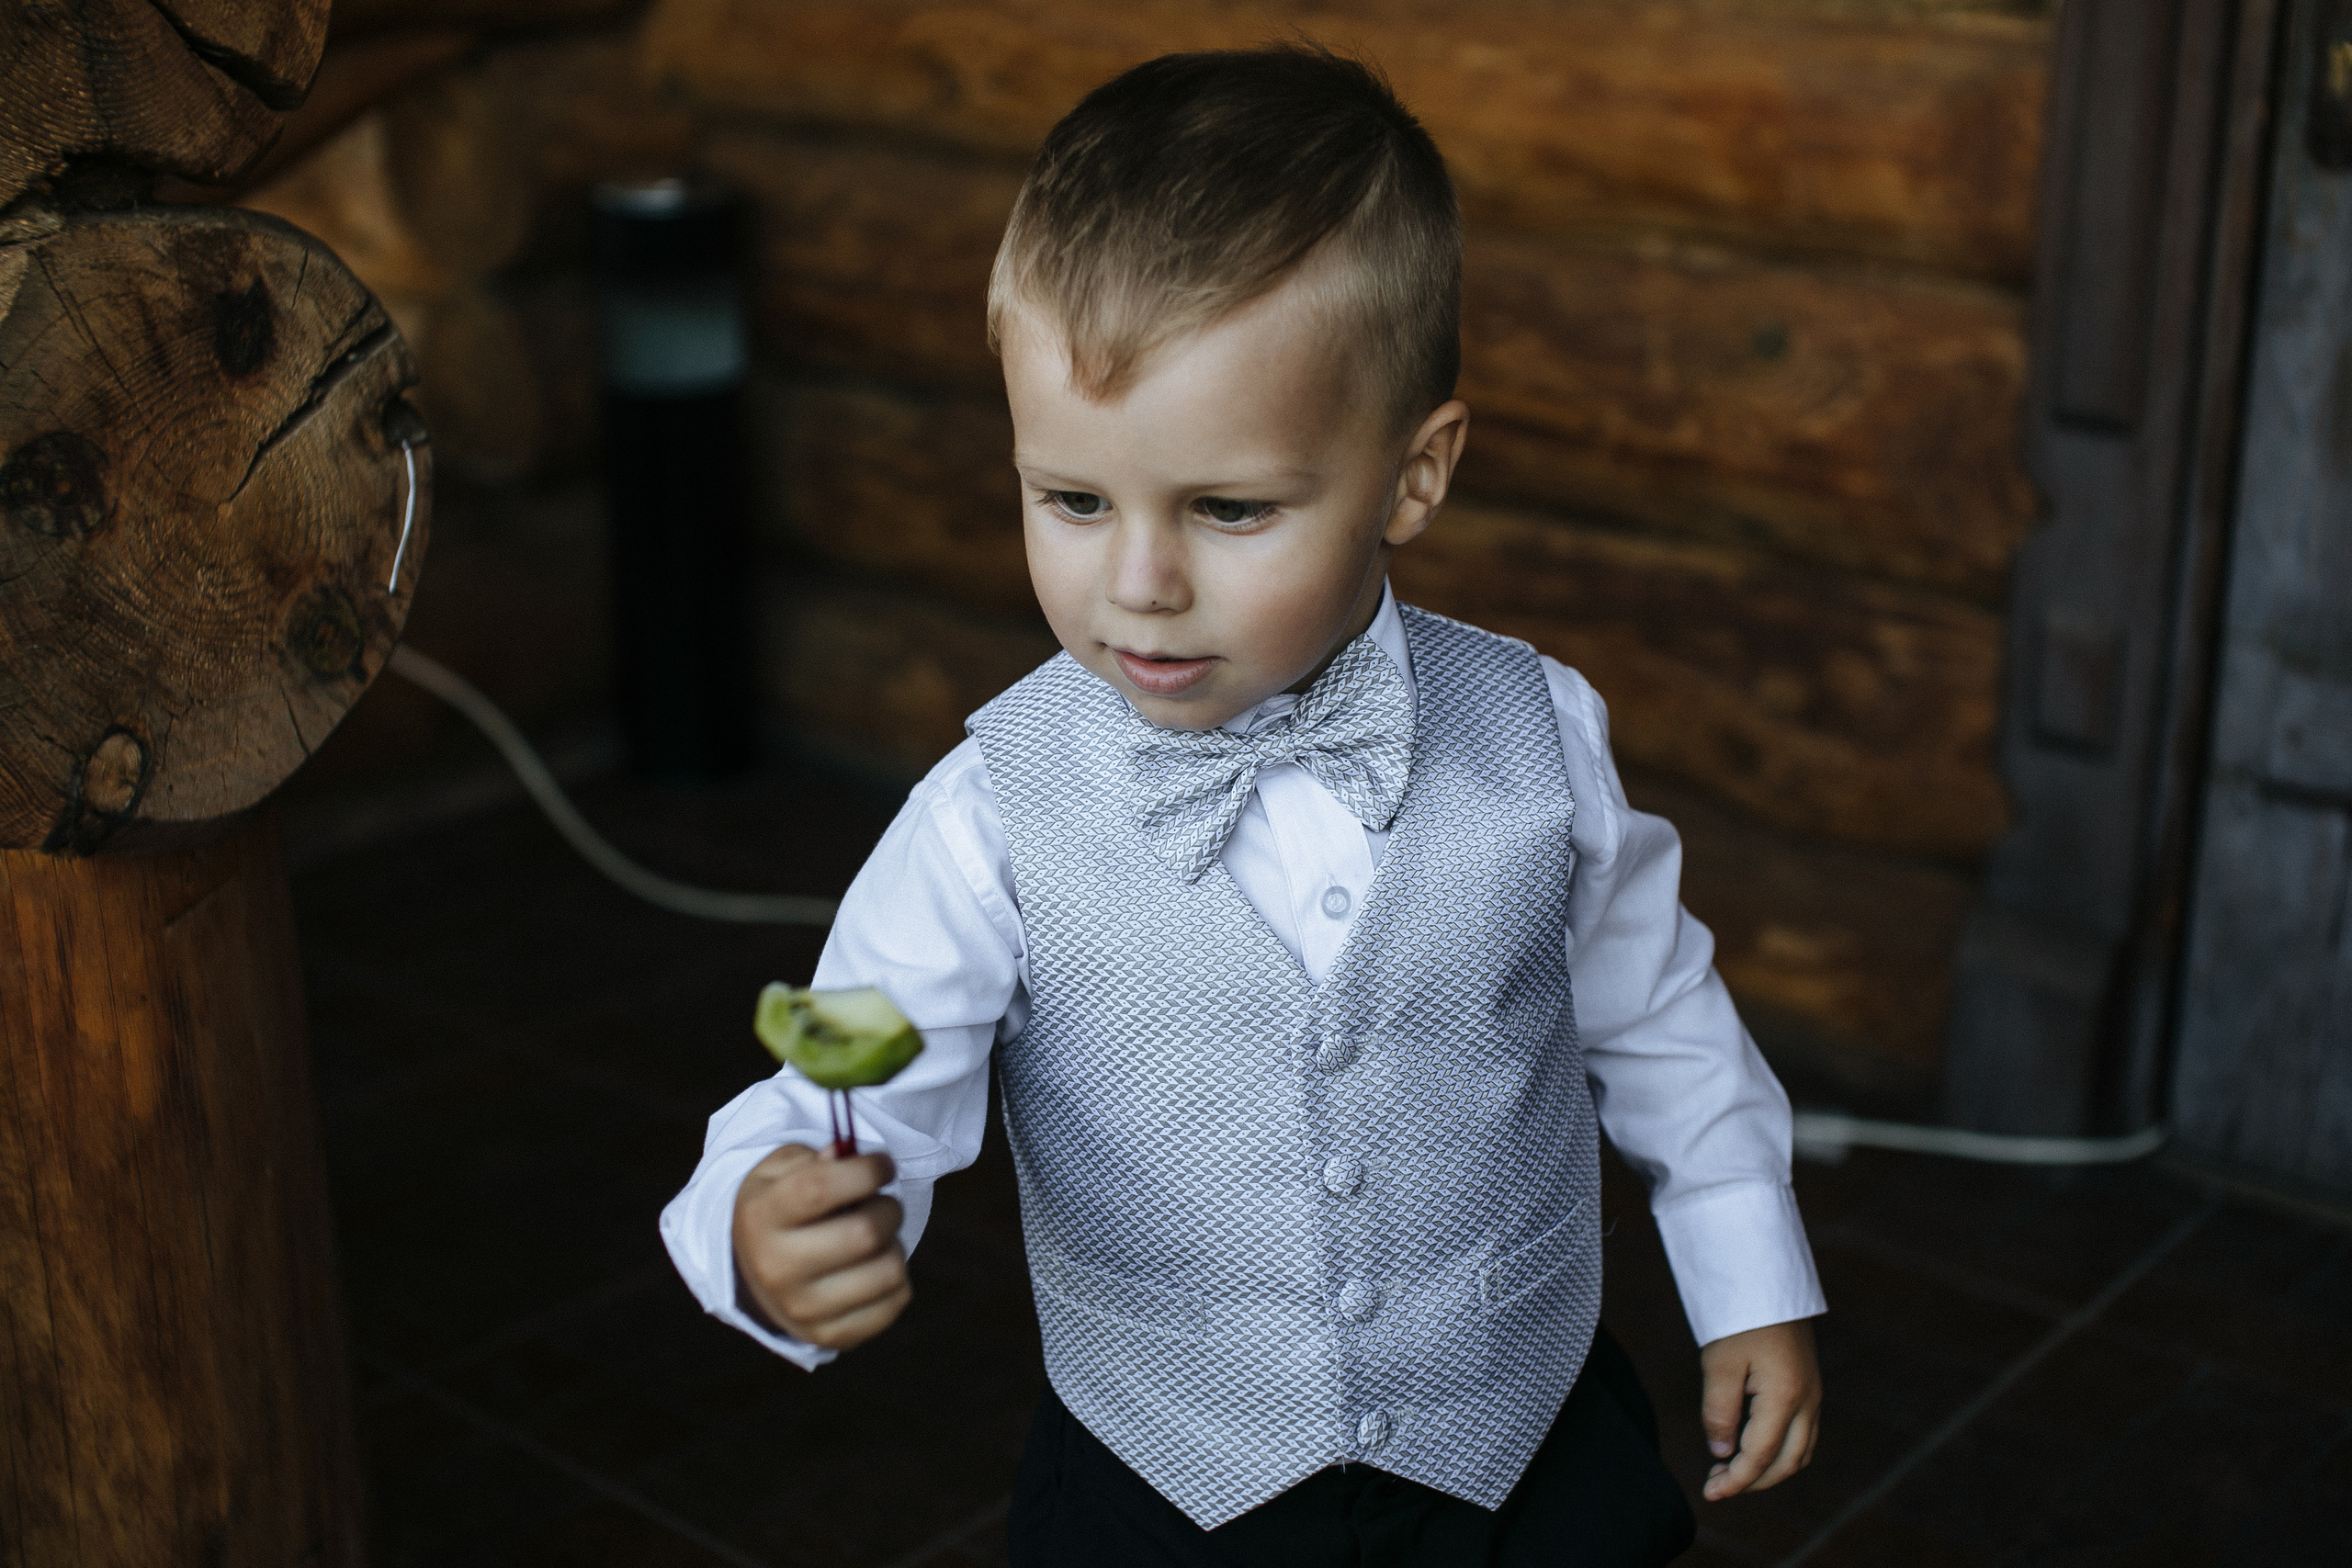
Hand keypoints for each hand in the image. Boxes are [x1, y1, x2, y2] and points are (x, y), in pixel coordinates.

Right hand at [731, 1143, 910, 1351]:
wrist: (755, 1270)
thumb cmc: (781, 1208)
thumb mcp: (782, 1170)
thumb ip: (816, 1159)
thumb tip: (846, 1157)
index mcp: (762, 1217)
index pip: (819, 1189)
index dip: (866, 1170)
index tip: (883, 1165)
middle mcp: (777, 1268)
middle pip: (865, 1233)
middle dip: (889, 1207)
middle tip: (881, 1203)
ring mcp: (802, 1309)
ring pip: (889, 1271)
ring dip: (895, 1245)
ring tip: (876, 1238)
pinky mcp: (830, 1336)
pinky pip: (896, 1302)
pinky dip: (897, 1279)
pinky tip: (874, 1267)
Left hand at [1697, 1318, 1820, 1499]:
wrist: (1766, 1276)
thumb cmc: (1740, 1316)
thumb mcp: (1719, 1363)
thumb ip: (1719, 1413)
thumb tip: (1722, 1454)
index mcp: (1785, 1397)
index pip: (1760, 1456)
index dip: (1736, 1482)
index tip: (1710, 1494)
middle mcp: (1807, 1400)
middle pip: (1788, 1463)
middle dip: (1754, 1480)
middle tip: (1717, 1484)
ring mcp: (1813, 1392)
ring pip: (1800, 1450)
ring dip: (1769, 1468)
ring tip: (1731, 1469)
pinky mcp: (1809, 1384)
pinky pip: (1803, 1432)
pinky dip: (1780, 1449)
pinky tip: (1751, 1444)